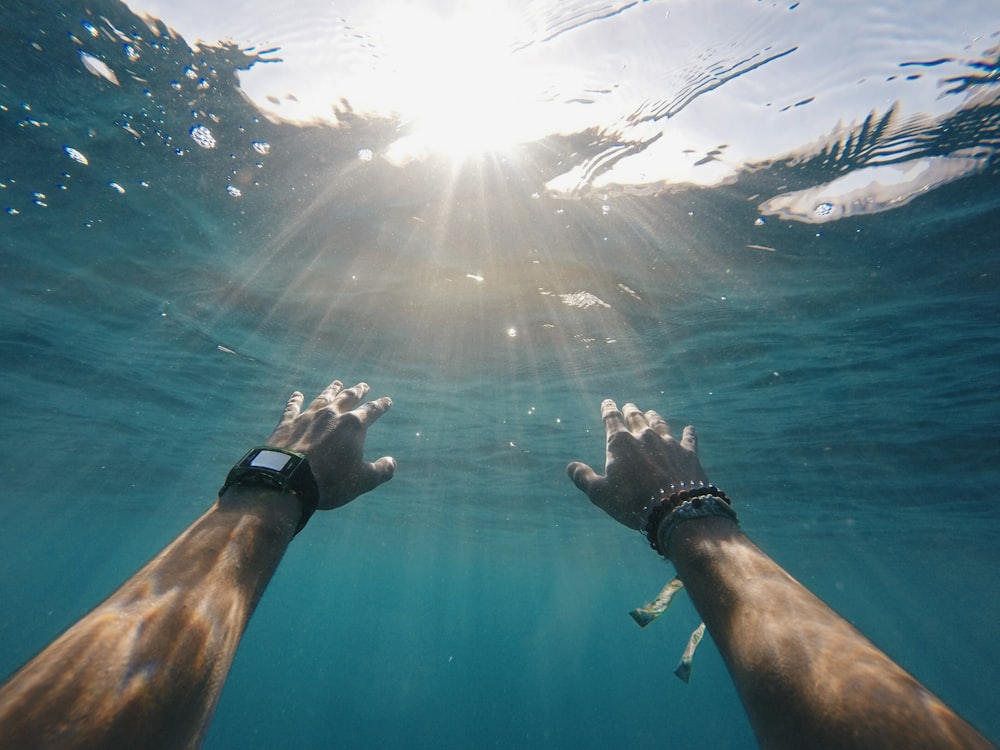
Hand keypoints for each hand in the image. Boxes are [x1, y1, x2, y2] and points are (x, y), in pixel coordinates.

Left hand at [265, 380, 395, 509]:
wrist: (289, 481)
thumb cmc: (331, 481)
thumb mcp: (363, 480)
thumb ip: (382, 470)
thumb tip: (392, 462)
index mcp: (353, 425)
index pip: (372, 411)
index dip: (381, 405)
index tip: (387, 401)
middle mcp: (332, 415)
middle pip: (348, 398)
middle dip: (357, 391)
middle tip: (363, 386)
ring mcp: (308, 417)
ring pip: (323, 398)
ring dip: (331, 390)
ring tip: (337, 384)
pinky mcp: (287, 424)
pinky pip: (293, 407)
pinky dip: (296, 400)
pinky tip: (297, 394)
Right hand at [566, 399, 707, 529]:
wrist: (675, 510)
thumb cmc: (633, 502)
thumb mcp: (600, 494)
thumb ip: (584, 478)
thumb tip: (570, 466)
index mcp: (620, 443)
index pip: (611, 419)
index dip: (608, 409)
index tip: (607, 402)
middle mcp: (644, 436)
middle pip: (636, 417)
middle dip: (630, 411)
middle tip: (628, 406)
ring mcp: (669, 443)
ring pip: (659, 423)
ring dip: (654, 417)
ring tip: (651, 413)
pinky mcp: (688, 453)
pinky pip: (689, 438)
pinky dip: (689, 433)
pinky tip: (690, 429)